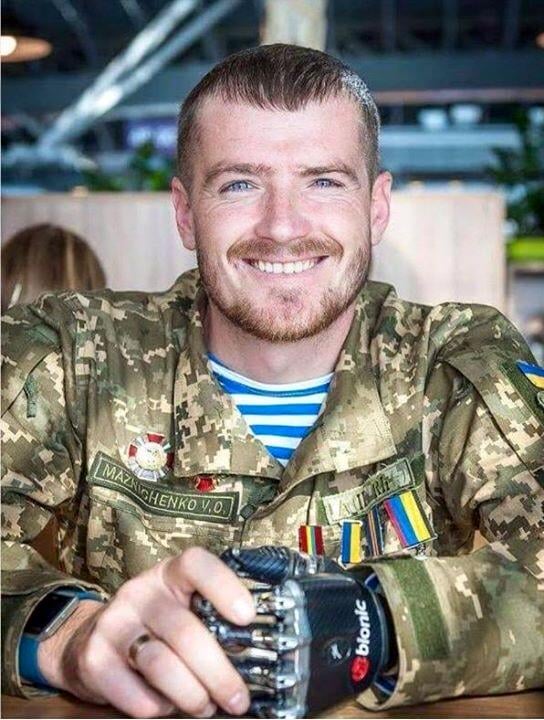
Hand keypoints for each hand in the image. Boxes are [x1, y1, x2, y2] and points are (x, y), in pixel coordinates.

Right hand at [37, 547, 255, 717]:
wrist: (88, 639)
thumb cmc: (155, 626)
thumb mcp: (182, 609)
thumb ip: (211, 622)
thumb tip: (254, 657)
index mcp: (170, 574)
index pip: (196, 565)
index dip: (224, 587)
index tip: (247, 617)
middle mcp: (140, 592)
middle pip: (185, 632)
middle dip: (218, 673)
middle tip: (239, 700)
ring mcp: (114, 624)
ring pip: (161, 664)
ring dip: (191, 695)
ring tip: (206, 707)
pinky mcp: (93, 659)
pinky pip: (134, 694)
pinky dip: (158, 708)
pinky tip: (168, 708)